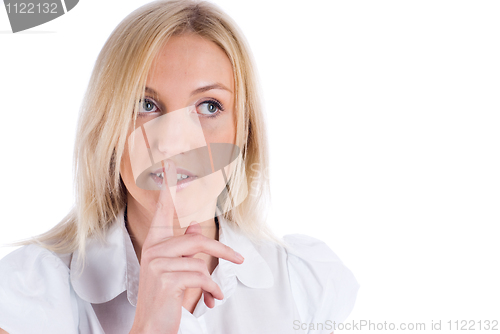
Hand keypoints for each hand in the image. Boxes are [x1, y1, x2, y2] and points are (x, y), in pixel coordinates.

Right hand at [129, 160, 243, 333]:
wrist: (151, 328)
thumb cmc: (165, 299)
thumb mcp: (178, 271)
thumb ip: (186, 248)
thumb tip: (196, 227)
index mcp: (155, 244)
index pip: (164, 210)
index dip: (170, 186)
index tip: (172, 162)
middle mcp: (153, 250)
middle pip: (197, 240)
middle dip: (222, 252)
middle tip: (240, 260)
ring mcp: (156, 264)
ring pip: (200, 260)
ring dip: (213, 280)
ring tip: (215, 293)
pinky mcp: (165, 279)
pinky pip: (200, 276)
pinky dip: (211, 290)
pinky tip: (211, 300)